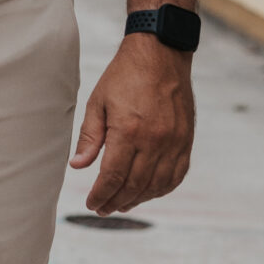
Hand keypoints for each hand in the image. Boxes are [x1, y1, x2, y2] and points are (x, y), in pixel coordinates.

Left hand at [69, 33, 195, 213]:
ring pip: (156, 186)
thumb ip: (90, 137)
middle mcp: (154, 141)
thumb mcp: (98, 102)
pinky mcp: (186, 141)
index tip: (92, 203)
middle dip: (116, 202)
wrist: (160, 55)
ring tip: (122, 204)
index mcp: (128, 131)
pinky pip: (176, 176)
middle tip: (103, 208)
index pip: (113, 177)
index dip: (101, 195)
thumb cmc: (125, 76)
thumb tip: (78, 166)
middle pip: (134, 186)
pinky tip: (148, 192)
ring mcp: (174, 143)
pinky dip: (161, 189)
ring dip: (138, 200)